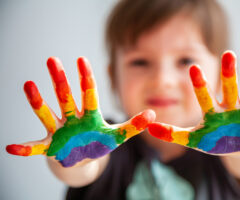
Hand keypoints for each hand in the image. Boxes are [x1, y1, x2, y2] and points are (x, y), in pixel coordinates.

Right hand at [6, 57, 154, 166]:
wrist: (84, 157)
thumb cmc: (99, 143)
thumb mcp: (118, 135)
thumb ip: (134, 125)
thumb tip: (153, 114)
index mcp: (90, 116)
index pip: (88, 94)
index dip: (86, 78)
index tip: (82, 59)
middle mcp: (73, 119)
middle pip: (66, 97)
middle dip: (60, 80)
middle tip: (52, 60)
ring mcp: (61, 131)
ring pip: (48, 113)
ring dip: (38, 101)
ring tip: (28, 84)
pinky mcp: (52, 145)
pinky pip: (36, 147)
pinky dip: (25, 149)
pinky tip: (10, 148)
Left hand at [148, 51, 239, 154]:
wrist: (235, 148)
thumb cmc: (213, 141)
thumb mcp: (193, 139)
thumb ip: (172, 134)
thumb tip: (148, 126)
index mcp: (213, 113)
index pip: (205, 96)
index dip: (200, 84)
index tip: (193, 66)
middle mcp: (229, 109)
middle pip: (228, 89)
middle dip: (228, 73)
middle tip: (228, 53)